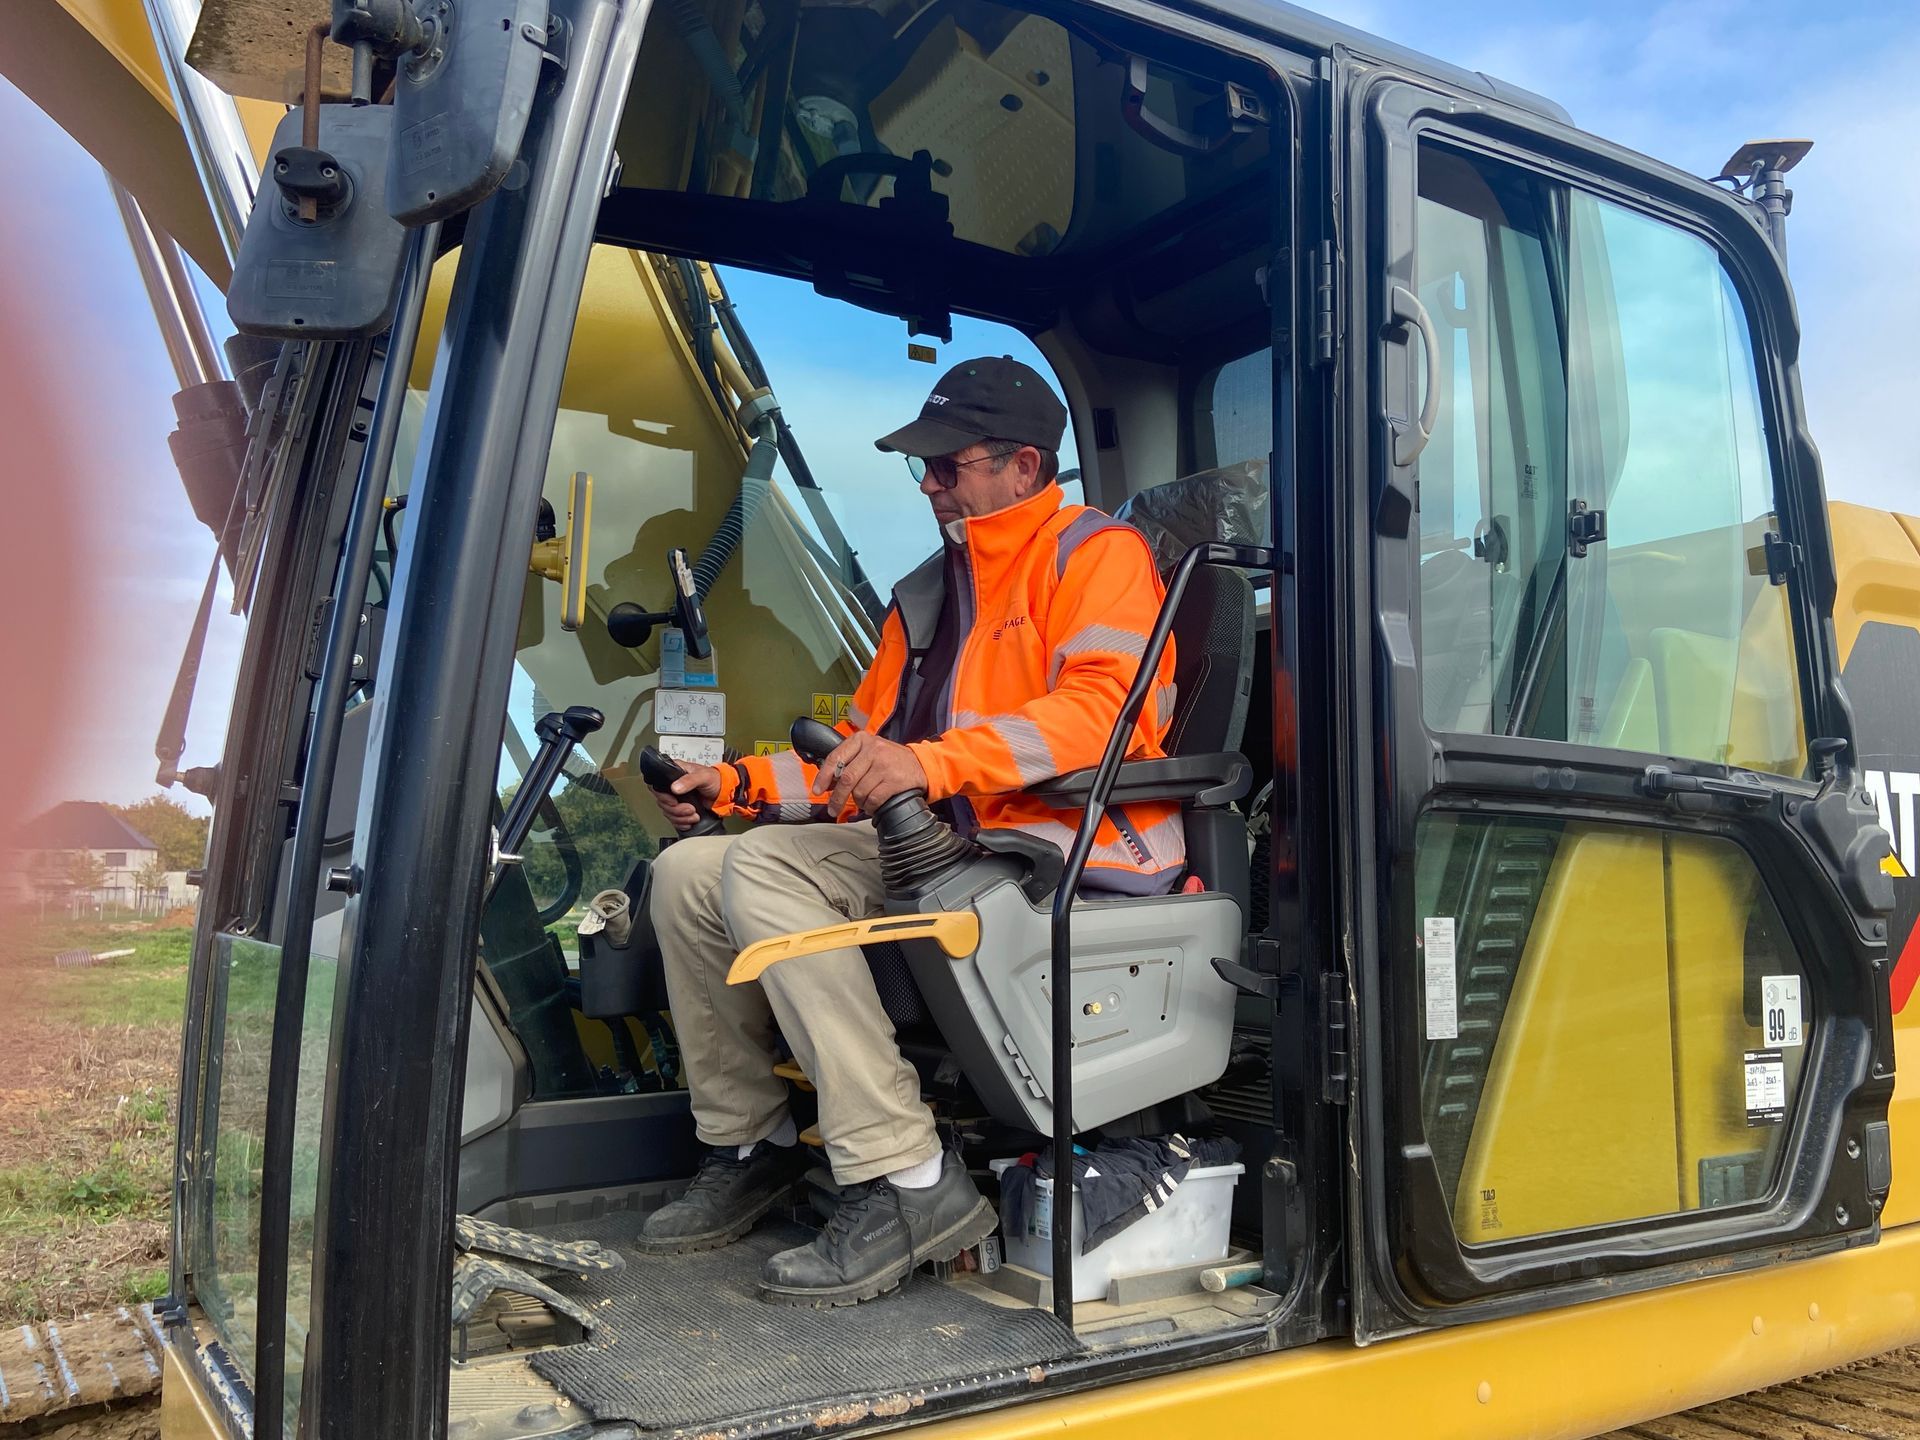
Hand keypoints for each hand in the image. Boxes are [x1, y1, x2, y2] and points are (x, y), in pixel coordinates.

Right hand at [650, 762, 722, 832]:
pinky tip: (690, 820)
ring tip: (694, 814)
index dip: (662, 796)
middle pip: (662, 802)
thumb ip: (689, 781)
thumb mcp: (703, 776)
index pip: (656, 785)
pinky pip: (674, 819)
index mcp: (674, 773)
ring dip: (681, 817)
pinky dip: (682, 822)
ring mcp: (676, 798)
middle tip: (690, 808)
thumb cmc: (715, 779)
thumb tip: (675, 788)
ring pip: (668, 812)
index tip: (673, 801)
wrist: (724, 793)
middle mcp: (672, 785)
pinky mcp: (681, 808)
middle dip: (676, 809)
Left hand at [811, 731, 927, 814]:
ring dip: (859, 802)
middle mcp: (872, 749)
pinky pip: (873, 799)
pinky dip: (870, 807)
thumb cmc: (890, 760)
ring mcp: (884, 764)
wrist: (921, 764)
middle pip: (846, 779)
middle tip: (833, 808)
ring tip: (864, 801)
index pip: (835, 758)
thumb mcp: (869, 751)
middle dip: (837, 798)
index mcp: (861, 740)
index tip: (817, 790)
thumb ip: (849, 761)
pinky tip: (873, 805)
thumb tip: (827, 782)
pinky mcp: (894, 780)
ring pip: (859, 791)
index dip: (823, 777)